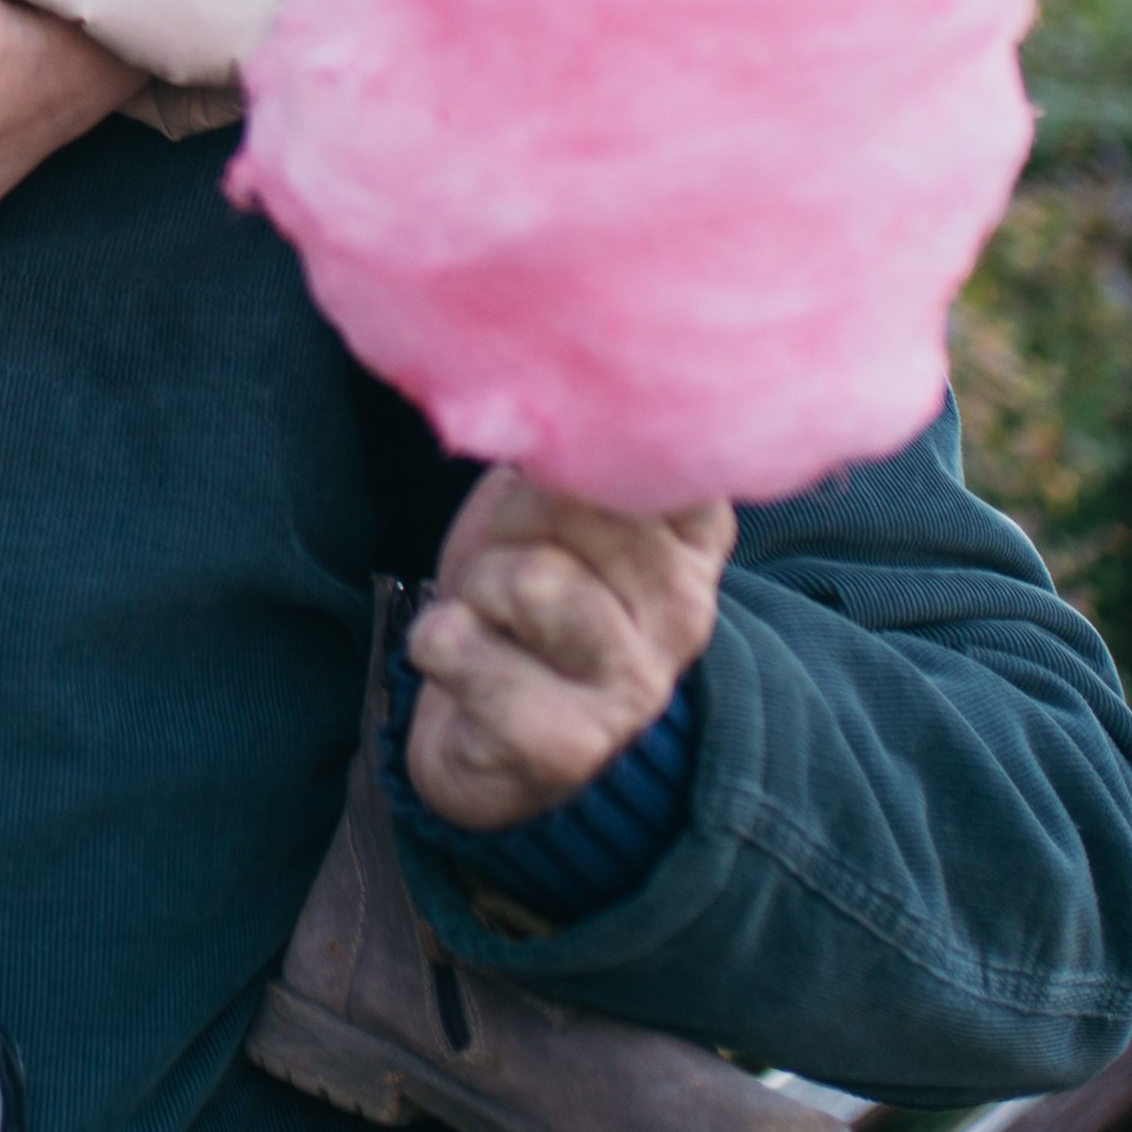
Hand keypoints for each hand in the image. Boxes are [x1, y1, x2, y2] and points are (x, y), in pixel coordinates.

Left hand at [399, 468, 735, 832]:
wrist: (490, 734)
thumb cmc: (528, 592)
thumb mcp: (555, 502)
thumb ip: (570, 450)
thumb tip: (543, 386)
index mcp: (694, 537)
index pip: (635, 448)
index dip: (561, 456)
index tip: (552, 492)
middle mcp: (686, 612)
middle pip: (569, 508)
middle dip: (512, 527)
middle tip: (515, 571)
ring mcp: (633, 685)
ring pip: (524, 580)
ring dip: (478, 590)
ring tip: (495, 620)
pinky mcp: (564, 744)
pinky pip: (457, 644)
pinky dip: (437, 643)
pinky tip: (469, 668)